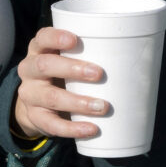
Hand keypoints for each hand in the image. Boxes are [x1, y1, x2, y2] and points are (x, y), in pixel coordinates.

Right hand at [10, 25, 107, 144]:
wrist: (35, 104)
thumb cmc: (62, 75)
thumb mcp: (66, 60)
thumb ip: (88, 55)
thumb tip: (136, 59)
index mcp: (39, 50)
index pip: (42, 38)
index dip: (55, 37)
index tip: (75, 40)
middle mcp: (29, 70)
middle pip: (44, 66)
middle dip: (72, 69)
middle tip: (98, 73)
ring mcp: (30, 95)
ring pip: (51, 97)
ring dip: (78, 102)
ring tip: (102, 106)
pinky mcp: (35, 117)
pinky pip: (52, 124)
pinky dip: (73, 128)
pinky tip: (91, 129)